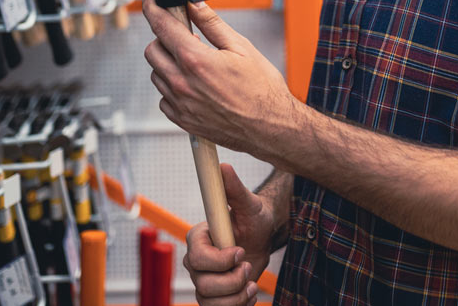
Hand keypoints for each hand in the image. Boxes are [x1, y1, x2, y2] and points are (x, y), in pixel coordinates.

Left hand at [142, 0, 299, 156]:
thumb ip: (212, 24)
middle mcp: (182, 83)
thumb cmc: (262, 89)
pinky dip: (173, 86)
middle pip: (152, 50)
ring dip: (169, 62)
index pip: (162, 26)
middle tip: (187, 36)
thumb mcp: (241, 47)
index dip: (152, 8)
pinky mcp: (182, 120)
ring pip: (157, 73)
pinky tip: (195, 84)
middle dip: (164, 37)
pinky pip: (164, 97)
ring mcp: (180, 104)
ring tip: (196, 63)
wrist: (271, 128)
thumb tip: (194, 4)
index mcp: (195, 60)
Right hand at [185, 164, 273, 305]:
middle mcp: (195, 260)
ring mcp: (202, 279)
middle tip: (247, 266)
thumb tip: (223, 166)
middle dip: (232, 280)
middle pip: (203, 285)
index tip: (240, 251)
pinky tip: (248, 292)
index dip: (220, 260)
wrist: (262, 236)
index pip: (197, 258)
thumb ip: (233, 187)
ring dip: (237, 295)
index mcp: (197, 237)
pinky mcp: (212, 295)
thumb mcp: (248, 203)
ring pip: (210, 301)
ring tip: (250, 281)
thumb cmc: (253, 217)